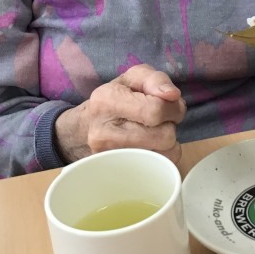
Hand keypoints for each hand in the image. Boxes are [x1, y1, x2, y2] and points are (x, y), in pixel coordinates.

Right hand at [54, 64, 185, 163]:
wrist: (82, 130)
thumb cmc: (113, 100)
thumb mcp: (133, 79)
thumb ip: (156, 79)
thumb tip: (172, 94)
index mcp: (107, 100)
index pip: (155, 110)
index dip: (172, 108)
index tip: (169, 106)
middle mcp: (104, 132)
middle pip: (164, 136)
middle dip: (171, 125)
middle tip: (160, 120)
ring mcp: (110, 159)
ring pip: (165, 156)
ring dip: (167, 143)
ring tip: (153, 133)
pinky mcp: (117, 174)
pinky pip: (158, 169)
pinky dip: (161, 158)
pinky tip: (148, 147)